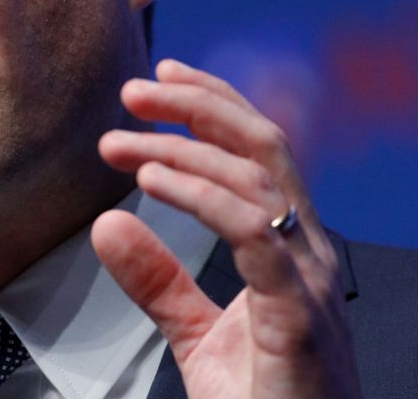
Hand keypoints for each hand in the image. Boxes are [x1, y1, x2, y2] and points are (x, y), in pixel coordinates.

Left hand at [92, 59, 361, 397]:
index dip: (215, 107)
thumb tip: (108, 224)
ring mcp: (309, 282)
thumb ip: (159, 282)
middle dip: (199, 105)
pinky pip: (251, 233)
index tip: (162, 80)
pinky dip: (200, 196)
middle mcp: (307, 255)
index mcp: (290, 253)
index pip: (260, 156)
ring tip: (122, 142)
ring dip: (182, 147)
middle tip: (135, 89)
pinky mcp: (297, 316)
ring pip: (255, 178)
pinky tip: (153, 181)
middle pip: (264, 147)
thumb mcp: (198, 338)